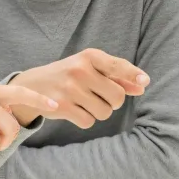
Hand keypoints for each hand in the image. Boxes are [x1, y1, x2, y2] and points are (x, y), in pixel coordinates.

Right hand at [9, 48, 148, 128]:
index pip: (117, 65)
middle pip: (116, 97)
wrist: (33, 84)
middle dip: (113, 102)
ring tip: (84, 102)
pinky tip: (74, 109)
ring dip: (98, 112)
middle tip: (100, 97)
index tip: (145, 81)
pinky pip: (89, 122)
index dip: (132, 74)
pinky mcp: (62, 107)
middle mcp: (80, 70)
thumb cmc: (70, 75)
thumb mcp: (91, 69)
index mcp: (89, 56)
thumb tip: (142, 86)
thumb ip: (117, 77)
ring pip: (104, 112)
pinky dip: (85, 119)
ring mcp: (70, 89)